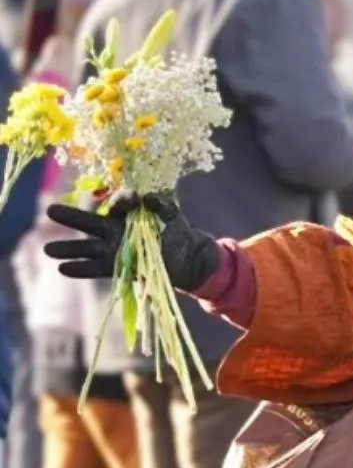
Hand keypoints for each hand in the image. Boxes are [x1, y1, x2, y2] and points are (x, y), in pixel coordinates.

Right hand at [44, 194, 219, 290]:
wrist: (189, 259)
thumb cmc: (179, 232)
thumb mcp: (174, 216)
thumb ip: (163, 206)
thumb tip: (149, 198)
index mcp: (129, 214)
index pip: (119, 204)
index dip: (122, 200)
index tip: (131, 199)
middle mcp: (116, 229)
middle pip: (91, 223)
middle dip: (71, 217)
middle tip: (50, 211)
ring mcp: (115, 248)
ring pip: (88, 247)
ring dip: (69, 249)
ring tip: (48, 249)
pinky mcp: (118, 266)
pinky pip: (97, 267)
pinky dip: (81, 269)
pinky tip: (63, 269)